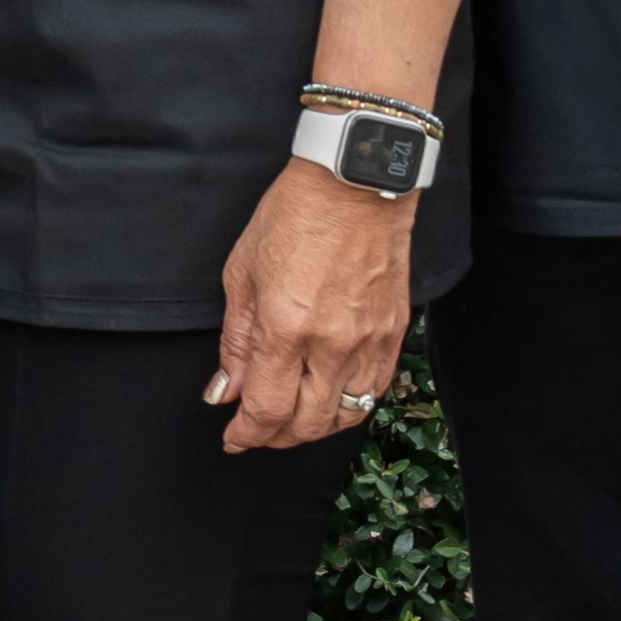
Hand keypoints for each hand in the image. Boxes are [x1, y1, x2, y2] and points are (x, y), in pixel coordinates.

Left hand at [212, 164, 415, 450]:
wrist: (356, 182)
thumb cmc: (294, 215)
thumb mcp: (242, 273)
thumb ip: (236, 341)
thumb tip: (226, 390)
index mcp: (286, 329)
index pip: (266, 410)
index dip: (246, 435)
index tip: (234, 438)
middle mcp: (331, 344)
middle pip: (307, 425)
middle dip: (276, 438)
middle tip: (258, 431)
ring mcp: (369, 341)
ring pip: (345, 416)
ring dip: (314, 429)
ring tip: (293, 419)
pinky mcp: (394, 333)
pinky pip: (375, 390)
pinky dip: (350, 406)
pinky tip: (331, 397)